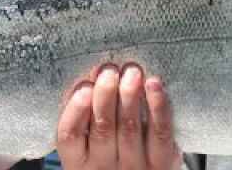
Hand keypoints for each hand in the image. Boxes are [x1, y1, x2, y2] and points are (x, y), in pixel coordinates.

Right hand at [56, 64, 178, 169]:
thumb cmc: (108, 153)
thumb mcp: (87, 145)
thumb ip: (84, 117)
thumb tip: (93, 76)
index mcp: (77, 163)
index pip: (69, 135)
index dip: (76, 109)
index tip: (85, 86)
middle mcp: (103, 167)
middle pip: (102, 129)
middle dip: (106, 94)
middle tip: (109, 70)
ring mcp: (134, 167)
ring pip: (130, 128)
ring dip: (130, 95)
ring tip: (131, 72)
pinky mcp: (162, 164)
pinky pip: (160, 133)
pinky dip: (157, 106)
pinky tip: (153, 85)